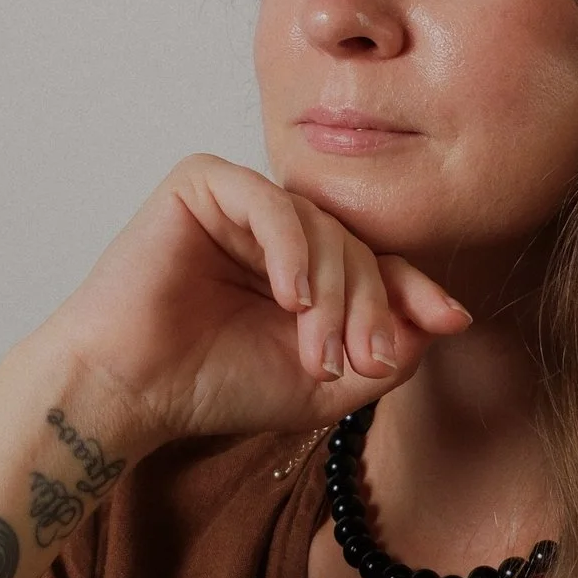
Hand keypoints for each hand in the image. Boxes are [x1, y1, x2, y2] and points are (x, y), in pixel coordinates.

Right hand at [38, 156, 468, 462]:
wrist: (128, 392)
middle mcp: (276, 228)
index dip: (415, 291)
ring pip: (319, 226)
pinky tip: (290, 300)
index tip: (450, 321)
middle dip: (368, 308)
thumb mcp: (321, 386)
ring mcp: (239, 202)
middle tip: (364, 361)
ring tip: (317, 352)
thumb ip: (383, 356)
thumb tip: (441, 321)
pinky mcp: (201, 184)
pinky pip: (269, 204)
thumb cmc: (211, 386)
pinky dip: (291, 252)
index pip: (375, 263)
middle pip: (354, 246)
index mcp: (302, 267)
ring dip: (331, 294)